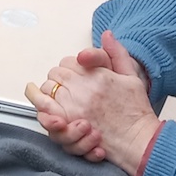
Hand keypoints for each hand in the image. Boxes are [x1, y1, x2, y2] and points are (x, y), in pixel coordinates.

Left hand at [25, 31, 160, 175]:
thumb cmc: (136, 112)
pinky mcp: (67, 123)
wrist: (138, 140)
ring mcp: (73, 107)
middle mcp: (82, 89)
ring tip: (51, 92)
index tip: (74, 73)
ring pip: (46, 89)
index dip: (70, 66)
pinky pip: (43, 108)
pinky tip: (37, 98)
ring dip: (47, 90)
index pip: (69, 62)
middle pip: (56, 74)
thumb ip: (116, 54)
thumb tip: (107, 35)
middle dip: (59, 78)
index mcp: (96, 75)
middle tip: (66, 85)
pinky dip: (38, 102)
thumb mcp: (131, 76)